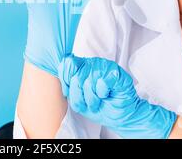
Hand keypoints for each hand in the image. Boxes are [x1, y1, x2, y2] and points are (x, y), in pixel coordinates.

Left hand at [58, 55, 176, 138]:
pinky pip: (102, 82)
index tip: (70, 93)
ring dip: (92, 98)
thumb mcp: (77, 99)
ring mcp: (104, 66)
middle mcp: (92, 63)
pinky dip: (103, 94)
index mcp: (81, 66)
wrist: (120, 117)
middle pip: (76, 77)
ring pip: (89, 81)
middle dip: (79, 97)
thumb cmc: (100, 107)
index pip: (66, 63)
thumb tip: (61, 72)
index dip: (65, 82)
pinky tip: (107, 94)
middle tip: (87, 103)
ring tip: (98, 101)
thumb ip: (68, 86)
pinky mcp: (115, 72)